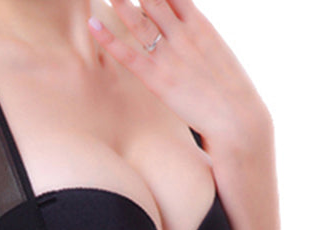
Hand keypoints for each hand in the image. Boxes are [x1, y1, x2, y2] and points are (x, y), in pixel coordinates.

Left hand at [89, 0, 271, 151]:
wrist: (237, 117)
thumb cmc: (228, 91)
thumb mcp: (216, 53)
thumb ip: (198, 39)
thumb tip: (187, 35)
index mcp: (200, 24)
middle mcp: (182, 34)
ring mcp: (169, 55)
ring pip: (138, 20)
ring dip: (119, 2)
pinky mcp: (157, 79)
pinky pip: (128, 54)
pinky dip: (109, 39)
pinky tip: (93, 25)